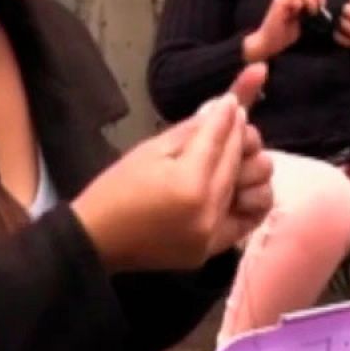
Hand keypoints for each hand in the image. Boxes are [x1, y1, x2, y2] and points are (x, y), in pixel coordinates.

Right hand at [72, 66, 271, 271]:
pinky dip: (251, 198)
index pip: (219, 139)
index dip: (227, 114)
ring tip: (233, 154)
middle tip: (233, 119)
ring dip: (247, 166)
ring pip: (251, 188)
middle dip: (238, 134)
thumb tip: (225, 107)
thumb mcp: (151, 150)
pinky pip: (249, 219)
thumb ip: (194, 129)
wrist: (97, 240)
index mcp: (189, 184)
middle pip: (237, 162)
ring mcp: (213, 235)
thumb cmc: (116, 189)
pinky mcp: (212, 250)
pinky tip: (240, 183)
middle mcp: (208, 212)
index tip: (232, 100)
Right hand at [244, 0, 324, 62]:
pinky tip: (301, 13)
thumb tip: (319, 8)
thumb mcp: (299, 20)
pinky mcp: (278, 4)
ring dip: (310, 0)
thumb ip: (306, 12)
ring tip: (312, 12)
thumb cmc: (282, 34)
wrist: (268, 43)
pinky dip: (301, 3)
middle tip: (320, 7)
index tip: (322, 4)